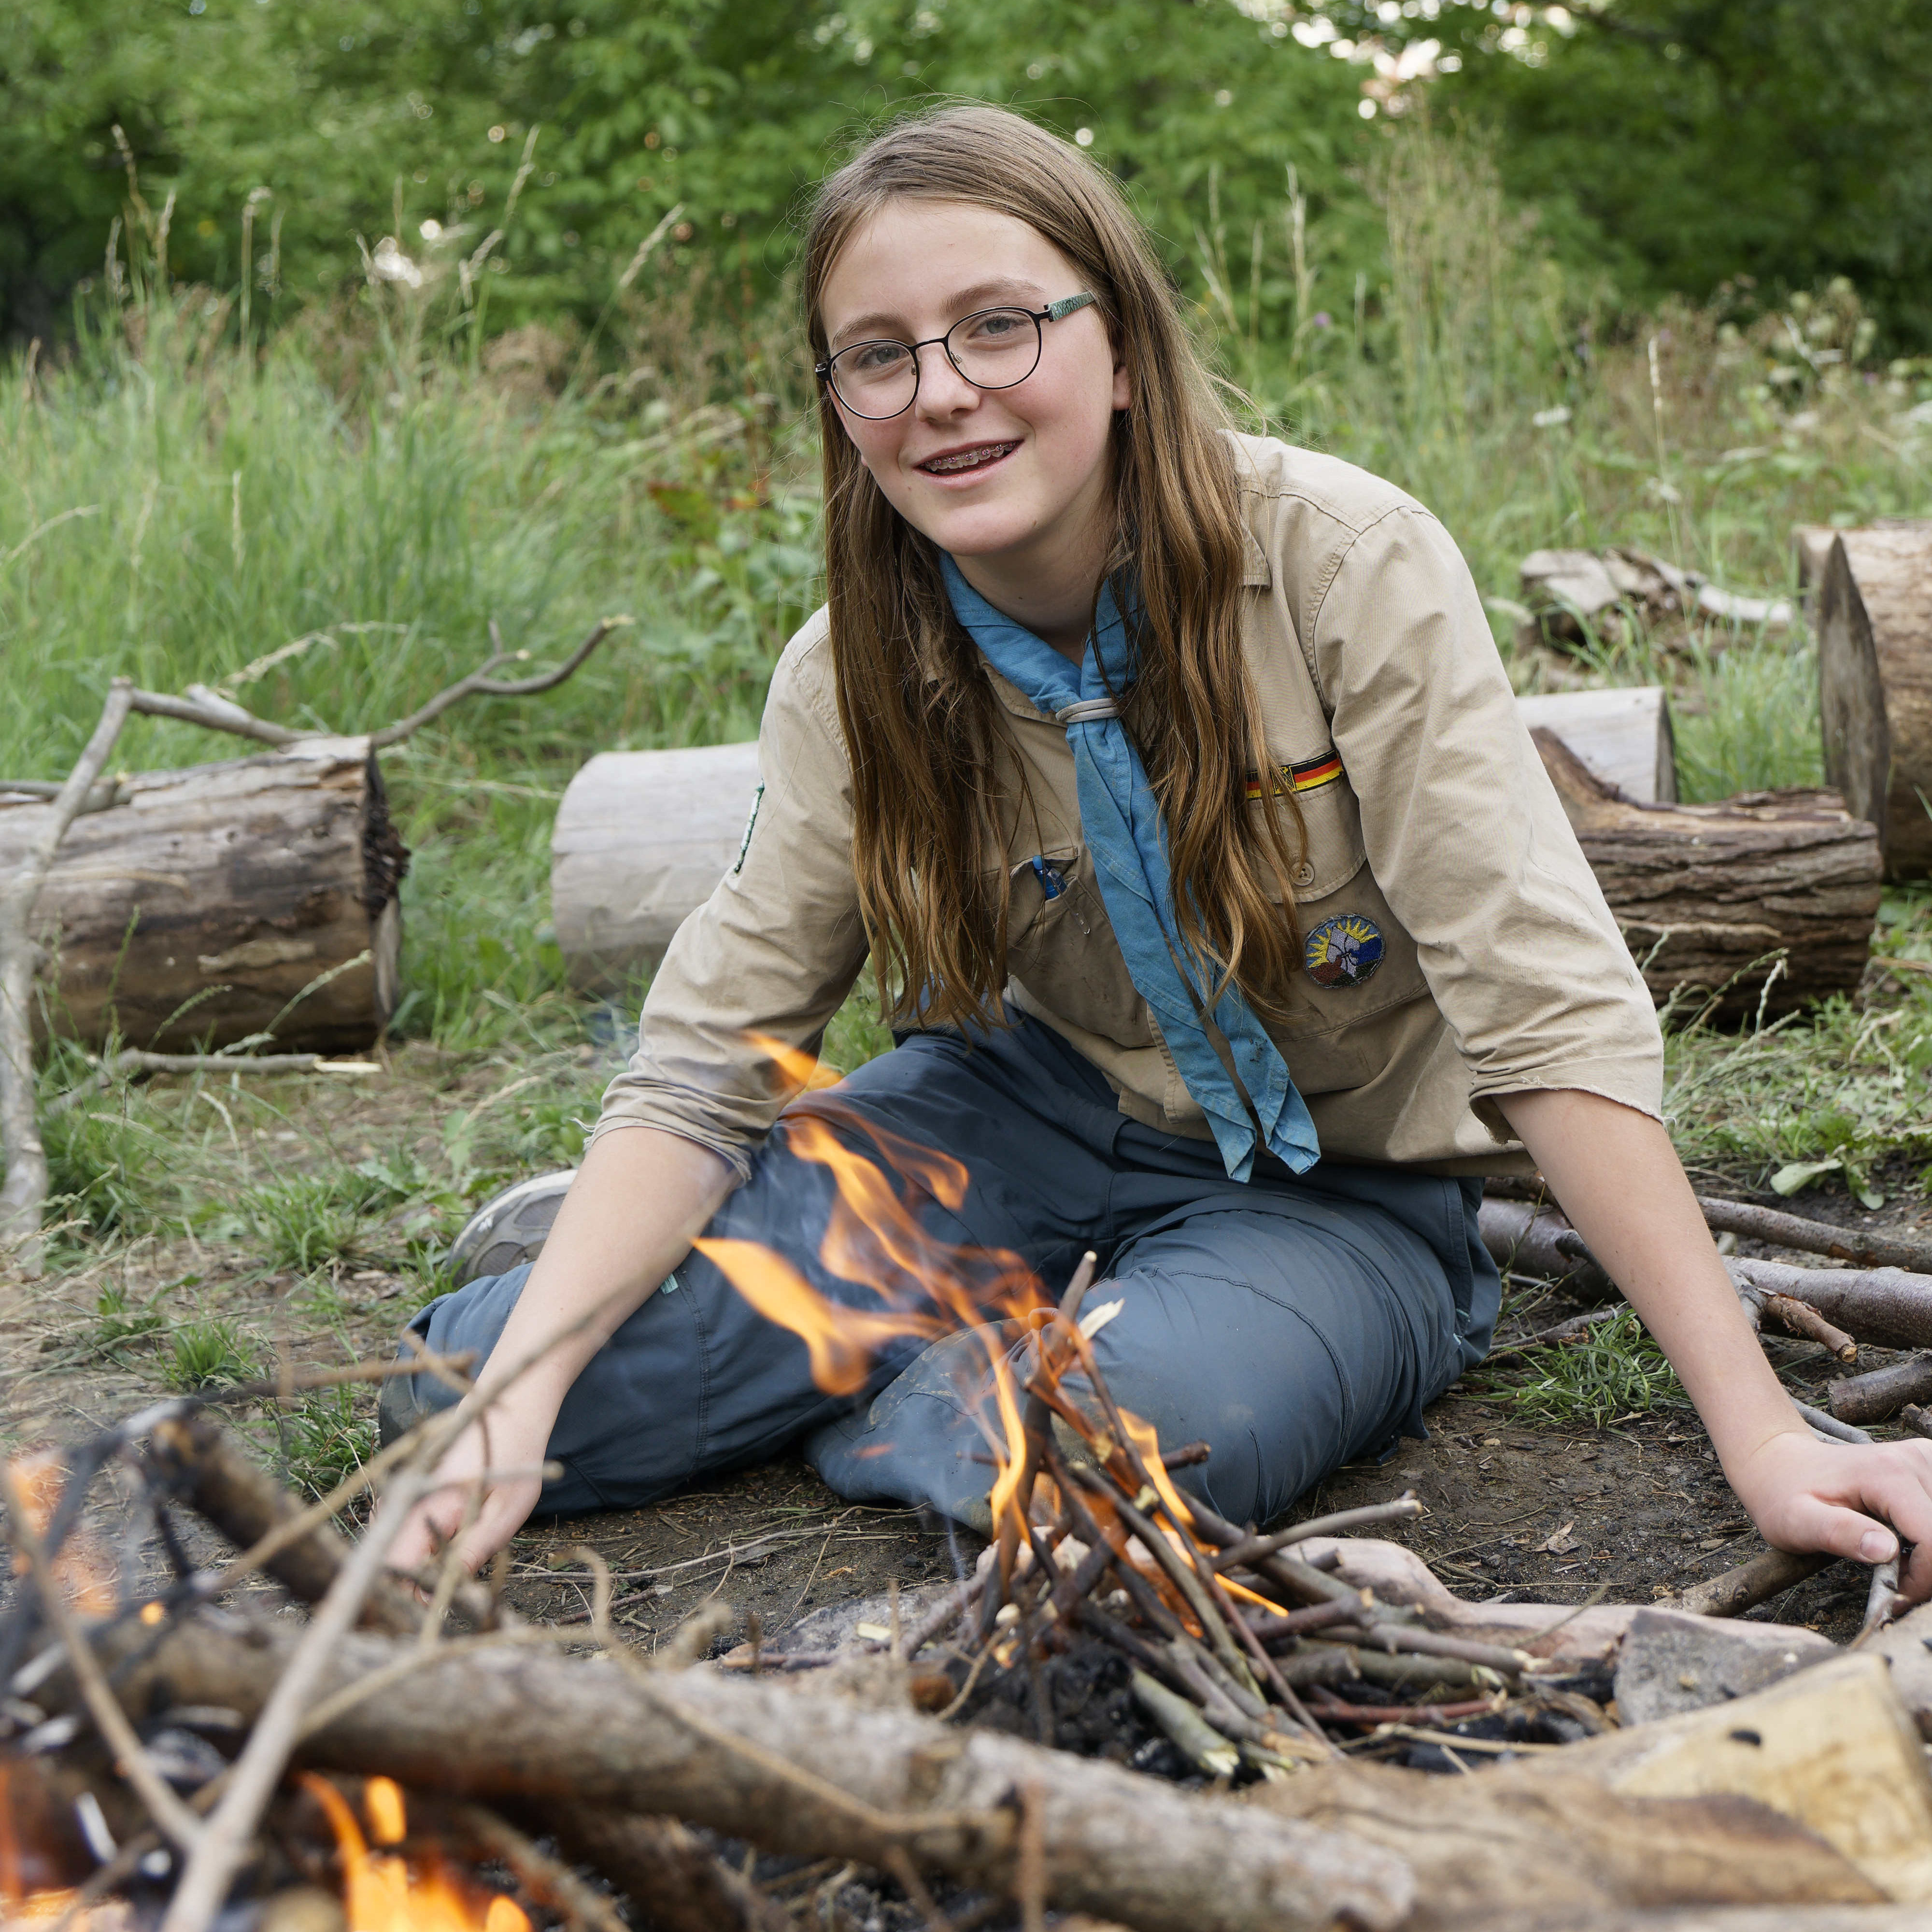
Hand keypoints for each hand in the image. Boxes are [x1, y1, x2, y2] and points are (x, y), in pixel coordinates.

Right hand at [383, 1389, 558, 1575]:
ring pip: (390, 1546)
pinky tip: (444, 1545)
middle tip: (445, 1592)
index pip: (392, 1565)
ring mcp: (401, 1492)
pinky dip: (416, 1546)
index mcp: (426, 1505)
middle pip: (386, 1560)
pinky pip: (399, 1530)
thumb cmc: (516, 1454)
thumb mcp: (508, 1508)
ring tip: (448, 1567)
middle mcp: (403, 1498)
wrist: (509, 1406)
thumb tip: (446, 1590)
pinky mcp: (407, 1490)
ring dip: (413, 1565)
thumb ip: (475, 1548)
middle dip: (409, 1583)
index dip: (407, 1593)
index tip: (434, 1605)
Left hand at [1727, 1426, 1931, 1601]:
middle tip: (1896, 1580)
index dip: (1924, 1578)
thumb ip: (1839, 1534)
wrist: (1781, 1465)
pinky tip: (1908, 1542)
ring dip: (1931, 1553)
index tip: (1896, 1593)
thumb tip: (1886, 1551)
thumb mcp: (1797, 1522)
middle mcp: (1915, 1461)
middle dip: (1929, 1568)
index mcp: (1888, 1474)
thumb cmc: (1785, 1495)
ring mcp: (1925, 1461)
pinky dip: (1931, 1536)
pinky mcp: (1928, 1468)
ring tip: (1899, 1560)